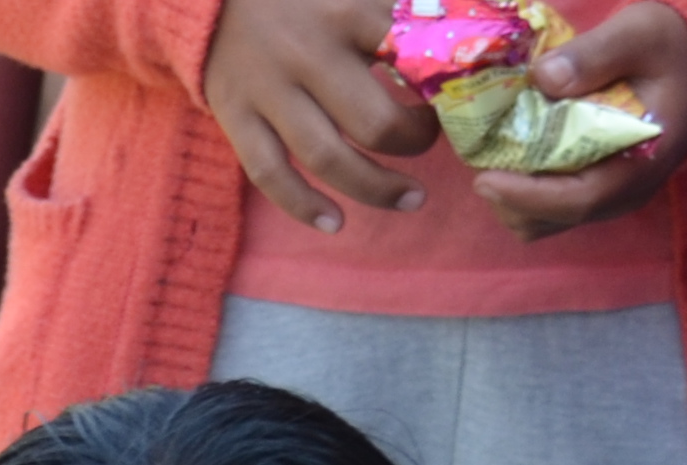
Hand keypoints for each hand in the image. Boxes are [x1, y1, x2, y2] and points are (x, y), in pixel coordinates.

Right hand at [203, 0, 440, 228]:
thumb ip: (392, 17)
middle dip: (414, 143)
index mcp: (346, 15)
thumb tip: (451, 49)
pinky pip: (270, 174)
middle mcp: (307, 55)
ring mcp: (267, 91)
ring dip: (375, 187)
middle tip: (428, 145)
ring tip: (410, 199)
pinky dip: (303, 205)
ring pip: (327, 158)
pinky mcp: (235, 117)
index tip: (451, 96)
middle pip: (373, 122)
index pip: (410, 60)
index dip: (441, 88)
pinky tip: (335, 222)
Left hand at [470, 1, 686, 232]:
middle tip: (478, 154)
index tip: (484, 179)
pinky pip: (545, 207)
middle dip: (507, 195)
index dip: (527, 196)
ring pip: (541, 220)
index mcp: (643, 161)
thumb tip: (543, 77)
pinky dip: (520, 190)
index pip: (580, 199)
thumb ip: (596, 54)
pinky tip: (509, 152)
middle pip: (550, 219)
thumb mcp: (640, 33)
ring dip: (509, 195)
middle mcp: (624, 191)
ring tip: (491, 152)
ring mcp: (608, 196)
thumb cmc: (669, 47)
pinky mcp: (593, 189)